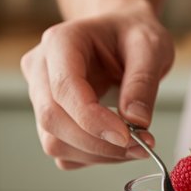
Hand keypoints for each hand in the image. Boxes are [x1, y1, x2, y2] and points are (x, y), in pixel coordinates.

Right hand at [20, 9, 173, 168]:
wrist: (122, 34)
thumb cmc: (133, 34)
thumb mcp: (150, 46)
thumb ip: (143, 81)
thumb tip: (136, 122)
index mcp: (60, 41)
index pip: (63, 88)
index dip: (92, 119)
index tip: (128, 137)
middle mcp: (40, 67)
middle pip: (52, 119)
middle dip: (98, 142)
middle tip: (142, 146)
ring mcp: (40, 95)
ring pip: (54, 142)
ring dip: (98, 153)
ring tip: (137, 145)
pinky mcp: (49, 119)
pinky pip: (64, 151)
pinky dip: (94, 156)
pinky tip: (119, 144)